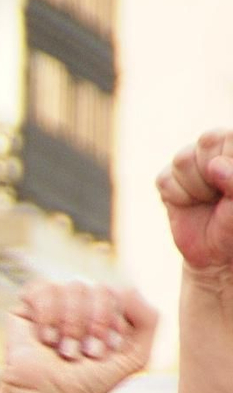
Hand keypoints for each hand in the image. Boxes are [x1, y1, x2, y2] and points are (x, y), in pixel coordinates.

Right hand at [0, 280, 155, 392]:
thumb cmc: (89, 384)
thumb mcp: (134, 357)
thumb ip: (149, 320)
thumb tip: (127, 287)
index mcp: (109, 313)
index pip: (121, 293)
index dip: (113, 322)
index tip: (102, 353)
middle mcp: (83, 305)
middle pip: (99, 289)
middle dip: (95, 324)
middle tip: (84, 354)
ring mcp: (55, 305)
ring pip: (73, 287)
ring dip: (71, 323)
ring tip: (63, 350)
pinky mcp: (26, 308)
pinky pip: (42, 288)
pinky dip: (47, 315)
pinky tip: (45, 339)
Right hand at [158, 129, 232, 285]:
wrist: (215, 254)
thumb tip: (215, 165)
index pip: (230, 138)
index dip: (229, 162)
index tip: (231, 187)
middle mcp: (216, 148)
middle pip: (206, 142)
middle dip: (213, 174)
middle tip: (222, 194)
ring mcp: (190, 162)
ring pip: (183, 159)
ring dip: (196, 188)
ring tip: (208, 200)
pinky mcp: (167, 179)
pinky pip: (165, 179)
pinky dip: (178, 197)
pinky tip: (191, 204)